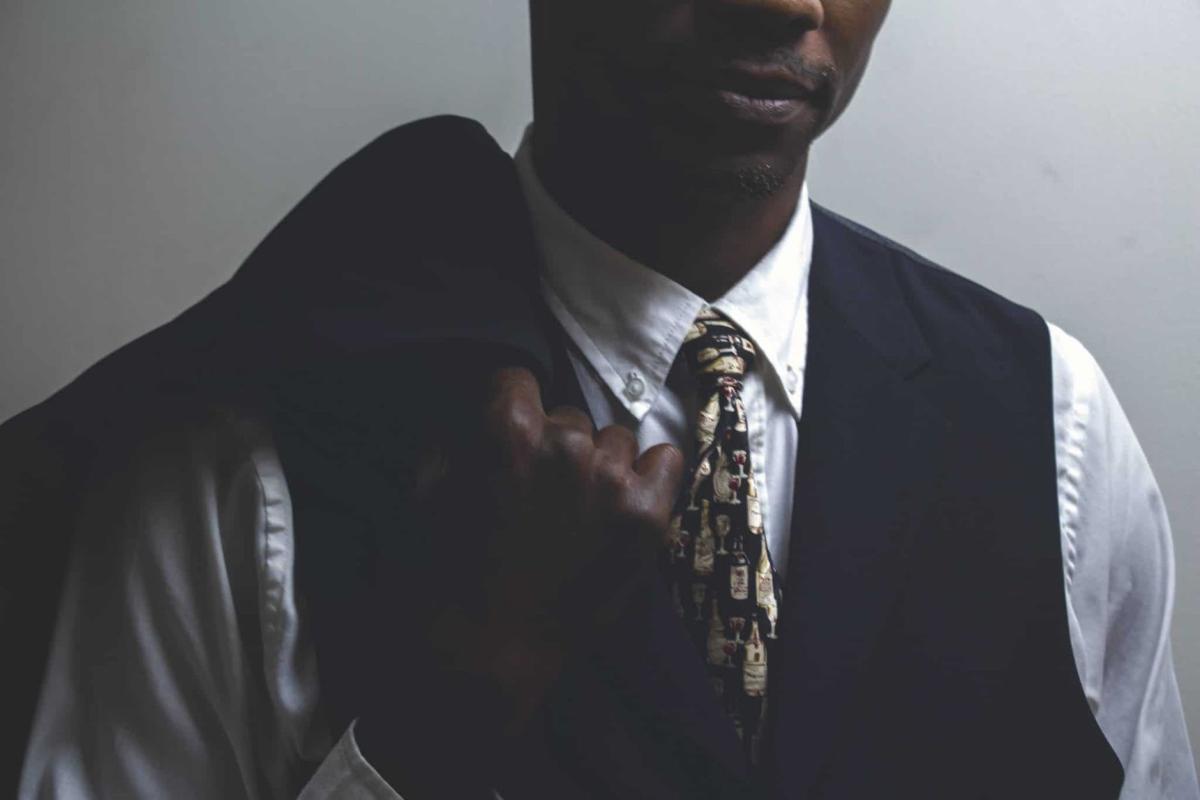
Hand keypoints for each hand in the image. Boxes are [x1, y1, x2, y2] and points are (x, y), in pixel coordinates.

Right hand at [449, 366, 683, 722]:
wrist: (484, 654)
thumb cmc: (442, 574)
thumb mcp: (426, 488)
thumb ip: (457, 436)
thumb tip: (480, 411)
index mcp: (506, 430)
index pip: (518, 379)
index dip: (508, 406)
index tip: (509, 431)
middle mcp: (565, 444)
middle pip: (568, 416)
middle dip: (552, 443)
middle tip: (539, 490)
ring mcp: (612, 481)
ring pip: (615, 439)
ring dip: (597, 464)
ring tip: (577, 507)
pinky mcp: (647, 518)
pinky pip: (667, 460)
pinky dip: (648, 475)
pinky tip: (622, 502)